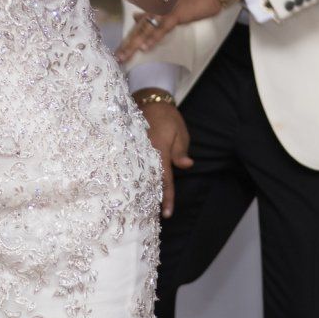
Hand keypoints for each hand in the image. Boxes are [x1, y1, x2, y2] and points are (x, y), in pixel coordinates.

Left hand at [116, 0, 222, 64]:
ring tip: (125, 56)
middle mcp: (154, 8)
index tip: (118, 52)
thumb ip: (150, 11)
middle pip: (137, 30)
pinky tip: (145, 47)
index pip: (136, 27)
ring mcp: (163, 11)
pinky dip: (153, 38)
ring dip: (134, 45)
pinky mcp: (175, 15)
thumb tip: (135, 17)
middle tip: (117, 58)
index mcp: (151, 7)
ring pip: (146, 30)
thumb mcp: (167, 5)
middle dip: (127, 45)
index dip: (127, 39)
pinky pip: (162, 29)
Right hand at [138, 99, 193, 217]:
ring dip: (144, 190)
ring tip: (144, 207)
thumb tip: (186, 166)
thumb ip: (181, 151)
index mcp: (160, 151)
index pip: (165, 179)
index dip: (167, 197)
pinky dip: (138, 177)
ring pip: (140, 175)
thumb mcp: (180, 132)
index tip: (167, 213)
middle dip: (152, 199)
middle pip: (149, 180)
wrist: (149, 99)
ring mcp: (137, 150)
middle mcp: (146, 153)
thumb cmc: (168, 116)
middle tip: (154, 217)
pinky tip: (137, 187)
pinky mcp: (132, 147)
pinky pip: (135, 166)